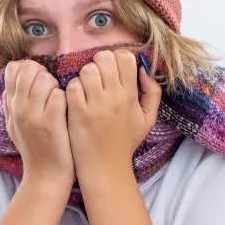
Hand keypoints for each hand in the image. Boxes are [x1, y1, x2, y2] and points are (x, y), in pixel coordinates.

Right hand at [3, 60, 73, 190]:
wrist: (46, 177)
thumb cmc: (34, 149)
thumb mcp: (14, 125)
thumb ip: (12, 102)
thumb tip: (12, 78)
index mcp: (11, 106)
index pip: (14, 68)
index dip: (29, 69)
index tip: (38, 82)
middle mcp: (19, 108)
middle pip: (30, 68)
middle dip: (45, 73)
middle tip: (52, 90)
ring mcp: (34, 115)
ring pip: (46, 78)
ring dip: (57, 85)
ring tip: (59, 102)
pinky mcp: (52, 123)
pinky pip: (60, 94)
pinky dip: (66, 98)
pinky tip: (68, 111)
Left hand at [66, 49, 161, 183]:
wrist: (106, 166)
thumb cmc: (126, 141)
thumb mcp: (148, 119)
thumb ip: (152, 92)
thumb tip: (143, 70)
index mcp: (130, 95)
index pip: (125, 57)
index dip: (118, 58)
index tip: (114, 70)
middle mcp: (114, 97)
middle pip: (104, 57)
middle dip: (100, 63)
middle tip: (99, 77)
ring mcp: (95, 105)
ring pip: (87, 69)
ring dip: (85, 75)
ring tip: (87, 88)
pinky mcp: (77, 112)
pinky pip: (72, 86)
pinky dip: (73, 88)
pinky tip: (77, 98)